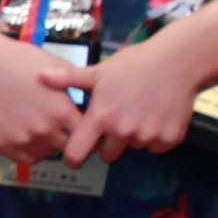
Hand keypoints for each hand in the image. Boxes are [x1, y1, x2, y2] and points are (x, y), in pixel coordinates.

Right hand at [0, 28, 85, 163]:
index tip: (80, 128)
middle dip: (67, 140)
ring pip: (46, 155)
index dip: (85, 132)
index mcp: (63, 112)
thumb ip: (75, 86)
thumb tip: (89, 96)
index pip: (86, 135)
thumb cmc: (19, 60)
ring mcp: (23, 139)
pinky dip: (28, 151)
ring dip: (47, 146)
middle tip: (59, 130)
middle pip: (68, 149)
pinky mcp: (2, 145)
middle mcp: (45, 130)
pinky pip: (25, 159)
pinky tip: (25, 136)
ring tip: (39, 130)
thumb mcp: (56, 67)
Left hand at [66, 29, 210, 162]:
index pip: (76, 153)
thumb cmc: (134, 64)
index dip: (73, 157)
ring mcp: (147, 136)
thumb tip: (39, 76)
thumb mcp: (99, 71)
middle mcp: (122, 131)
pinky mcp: (170, 139)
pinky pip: (156, 147)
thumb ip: (69, 79)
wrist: (178, 61)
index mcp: (101, 117)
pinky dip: (156, 136)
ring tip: (139, 111)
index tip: (74, 155)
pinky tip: (157, 115)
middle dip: (109, 143)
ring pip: (134, 148)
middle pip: (108, 154)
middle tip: (118, 119)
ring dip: (134, 137)